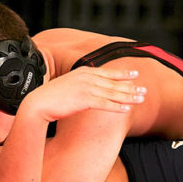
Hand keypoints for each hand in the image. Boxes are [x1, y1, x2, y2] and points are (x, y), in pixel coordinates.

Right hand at [26, 66, 144, 122]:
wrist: (38, 104)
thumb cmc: (50, 98)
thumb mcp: (66, 86)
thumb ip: (79, 85)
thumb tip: (86, 90)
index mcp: (82, 72)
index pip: (107, 72)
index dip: (122, 74)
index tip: (135, 75)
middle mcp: (86, 77)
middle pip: (113, 82)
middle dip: (130, 86)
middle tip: (144, 90)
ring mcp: (86, 88)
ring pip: (112, 92)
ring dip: (128, 96)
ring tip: (141, 99)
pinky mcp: (84, 100)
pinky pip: (104, 103)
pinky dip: (116, 106)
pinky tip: (126, 109)